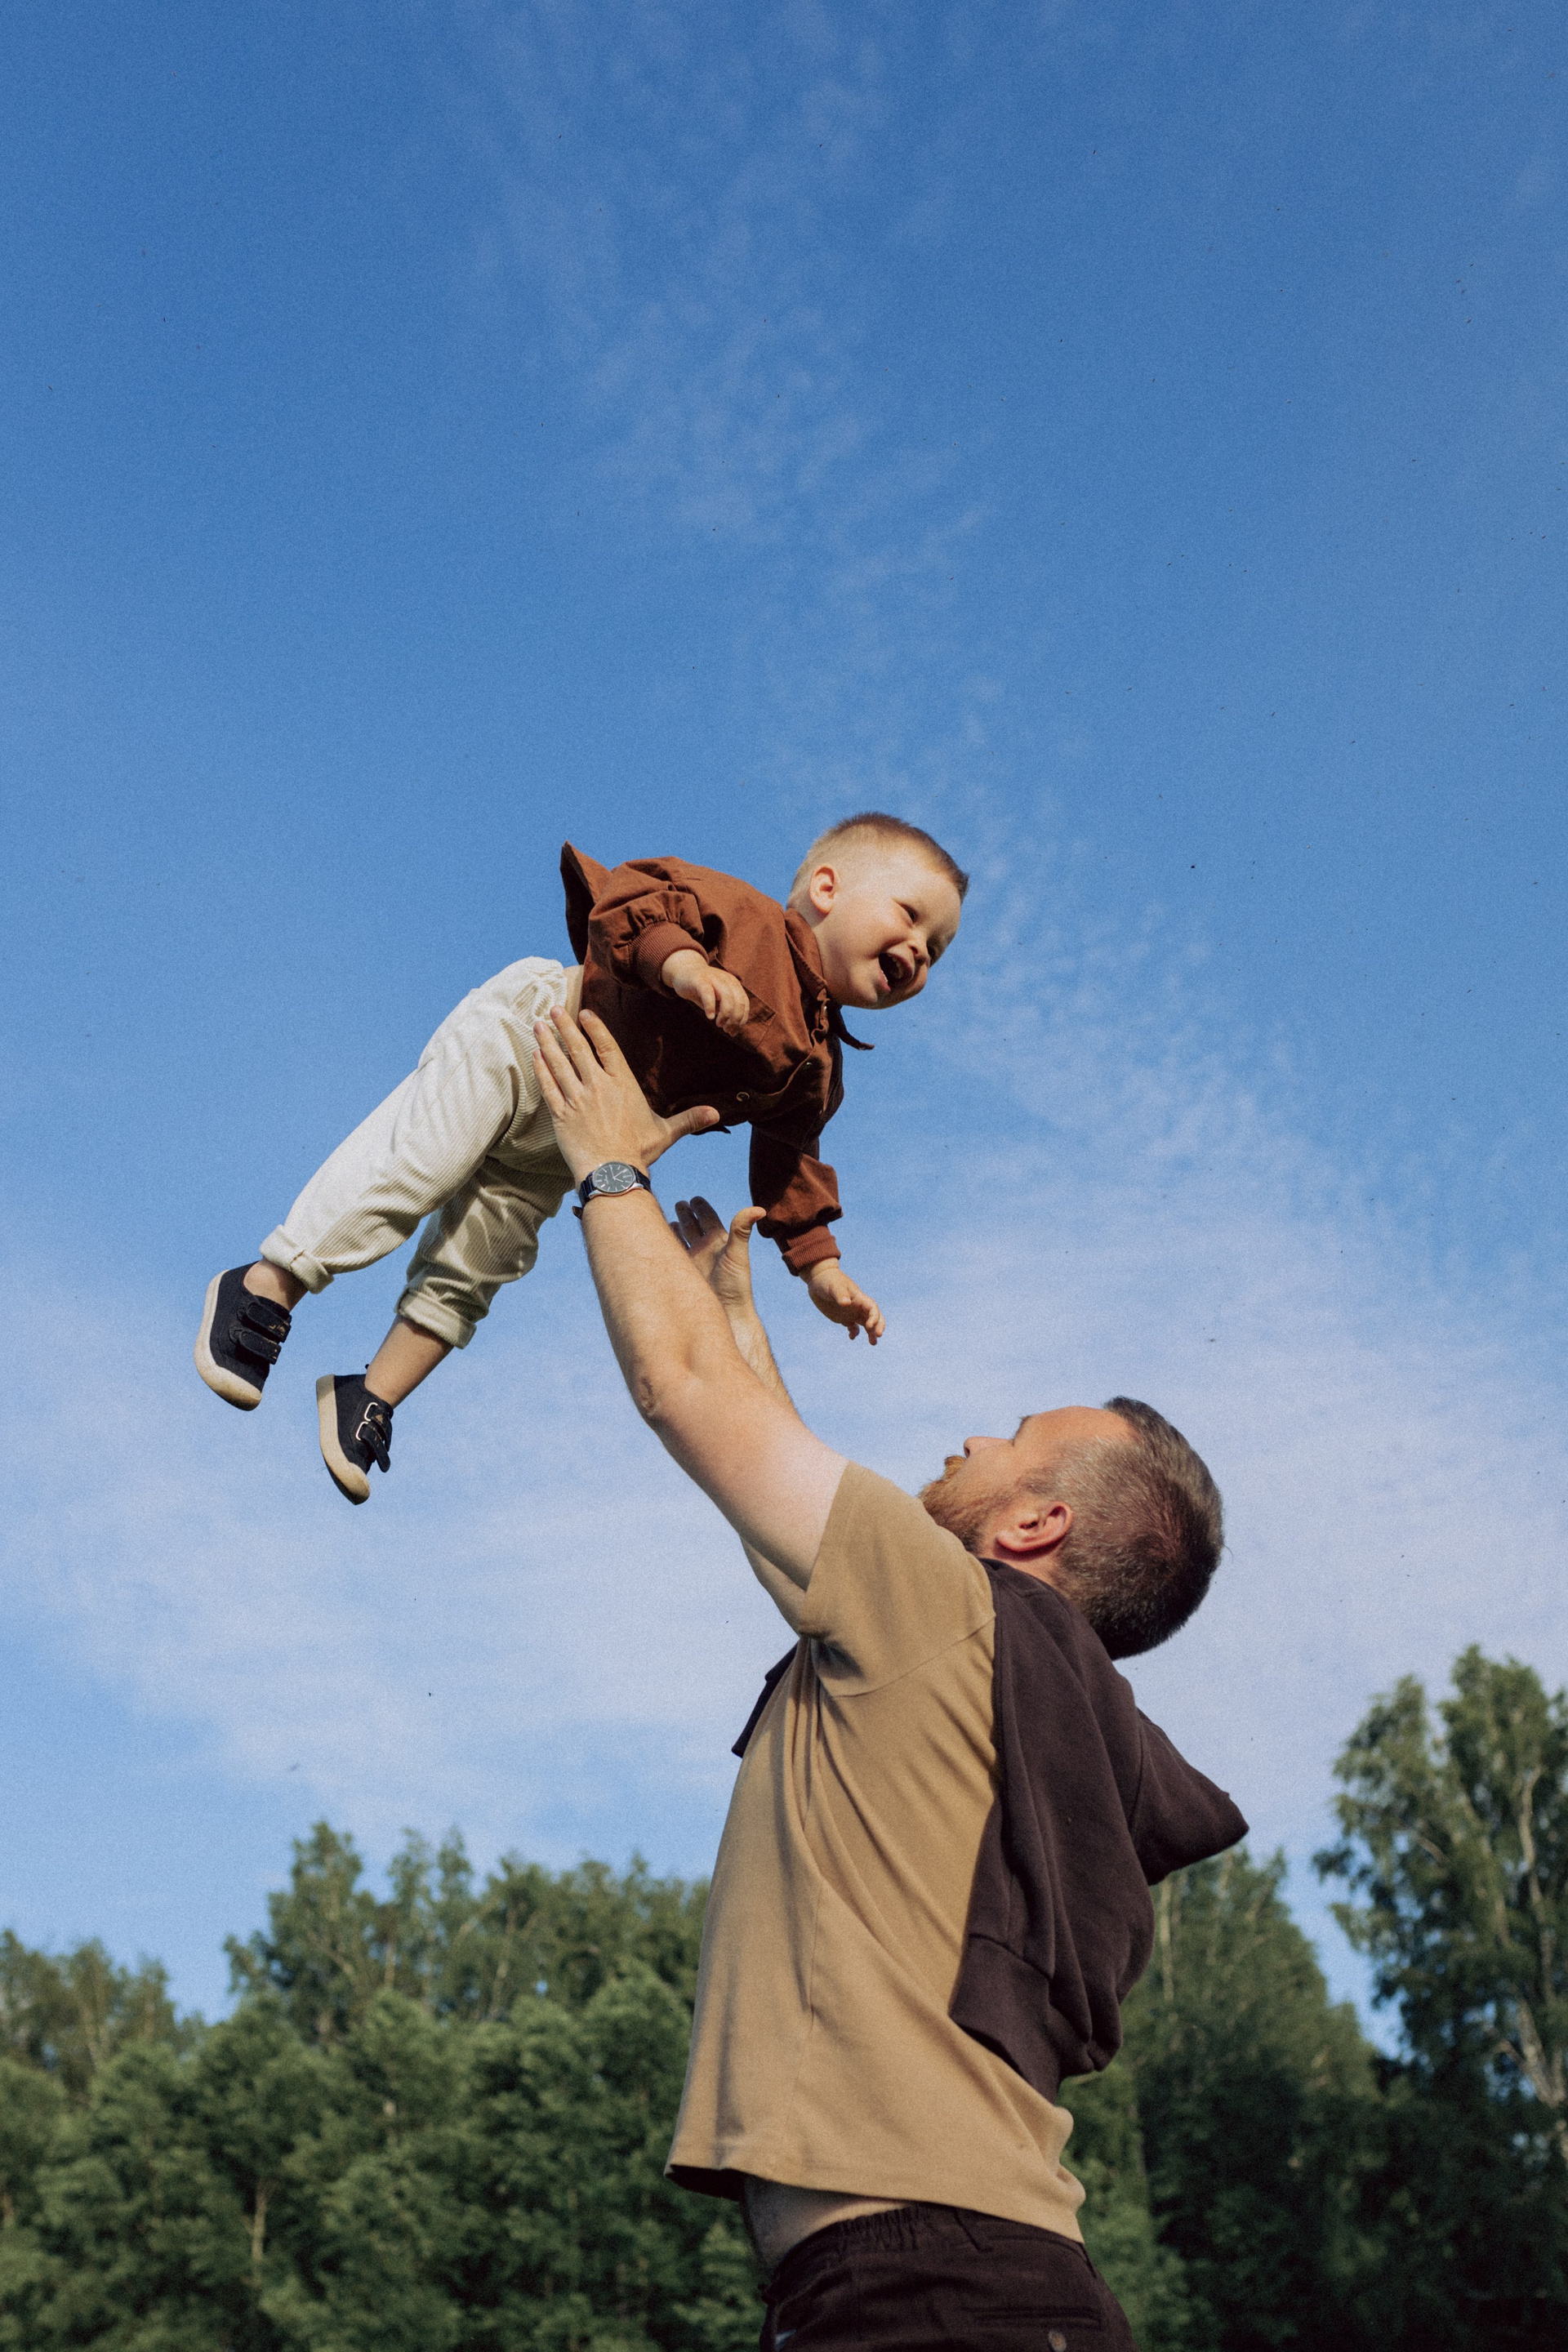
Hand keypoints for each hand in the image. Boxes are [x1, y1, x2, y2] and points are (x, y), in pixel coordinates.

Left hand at [533, 1008, 719, 1182]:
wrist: (612, 1173)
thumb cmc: (639, 1153)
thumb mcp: (666, 1133)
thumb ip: (689, 1119)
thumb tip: (716, 1114)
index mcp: (623, 1085)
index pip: (607, 1047)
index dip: (595, 1028)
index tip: (584, 1013)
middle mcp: (598, 1087)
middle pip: (578, 1049)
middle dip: (565, 1026)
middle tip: (554, 1009)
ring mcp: (577, 1099)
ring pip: (559, 1064)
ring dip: (548, 1042)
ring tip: (538, 1025)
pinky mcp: (562, 1115)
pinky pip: (548, 1087)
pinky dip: (541, 1070)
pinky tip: (535, 1055)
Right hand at [661, 948, 750, 1036]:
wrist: (684, 971)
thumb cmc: (702, 989)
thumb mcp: (716, 1001)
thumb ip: (725, 1011)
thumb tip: (733, 1029)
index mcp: (734, 985)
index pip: (744, 1004)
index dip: (741, 1020)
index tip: (733, 1032)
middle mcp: (727, 980)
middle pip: (738, 1002)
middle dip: (735, 1020)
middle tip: (726, 1030)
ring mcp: (714, 979)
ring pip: (727, 997)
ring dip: (725, 1015)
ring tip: (719, 1024)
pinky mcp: (700, 980)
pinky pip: (708, 993)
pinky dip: (711, 1006)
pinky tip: (710, 1016)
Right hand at [671, 1196, 764, 1318]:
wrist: (726, 1313)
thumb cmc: (736, 1285)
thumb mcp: (738, 1254)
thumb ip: (742, 1229)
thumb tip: (760, 1209)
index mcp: (720, 1241)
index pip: (709, 1219)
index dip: (702, 1208)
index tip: (695, 1199)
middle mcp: (706, 1248)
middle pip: (695, 1226)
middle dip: (687, 1214)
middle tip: (680, 1203)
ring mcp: (694, 1259)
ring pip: (683, 1237)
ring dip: (677, 1226)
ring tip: (670, 1217)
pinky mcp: (684, 1270)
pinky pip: (675, 1251)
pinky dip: (669, 1242)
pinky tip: (663, 1235)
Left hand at [806, 1260, 885, 1344]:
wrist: (819, 1279)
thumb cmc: (828, 1280)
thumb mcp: (834, 1286)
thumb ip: (840, 1294)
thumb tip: (846, 1303)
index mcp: (859, 1298)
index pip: (873, 1309)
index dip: (874, 1318)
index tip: (869, 1327)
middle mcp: (858, 1306)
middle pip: (874, 1317)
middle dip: (878, 1326)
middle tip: (878, 1336)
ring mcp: (851, 1312)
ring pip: (866, 1324)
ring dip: (871, 1333)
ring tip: (873, 1343)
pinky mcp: (843, 1317)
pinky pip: (853, 1327)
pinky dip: (855, 1332)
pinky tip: (851, 1337)